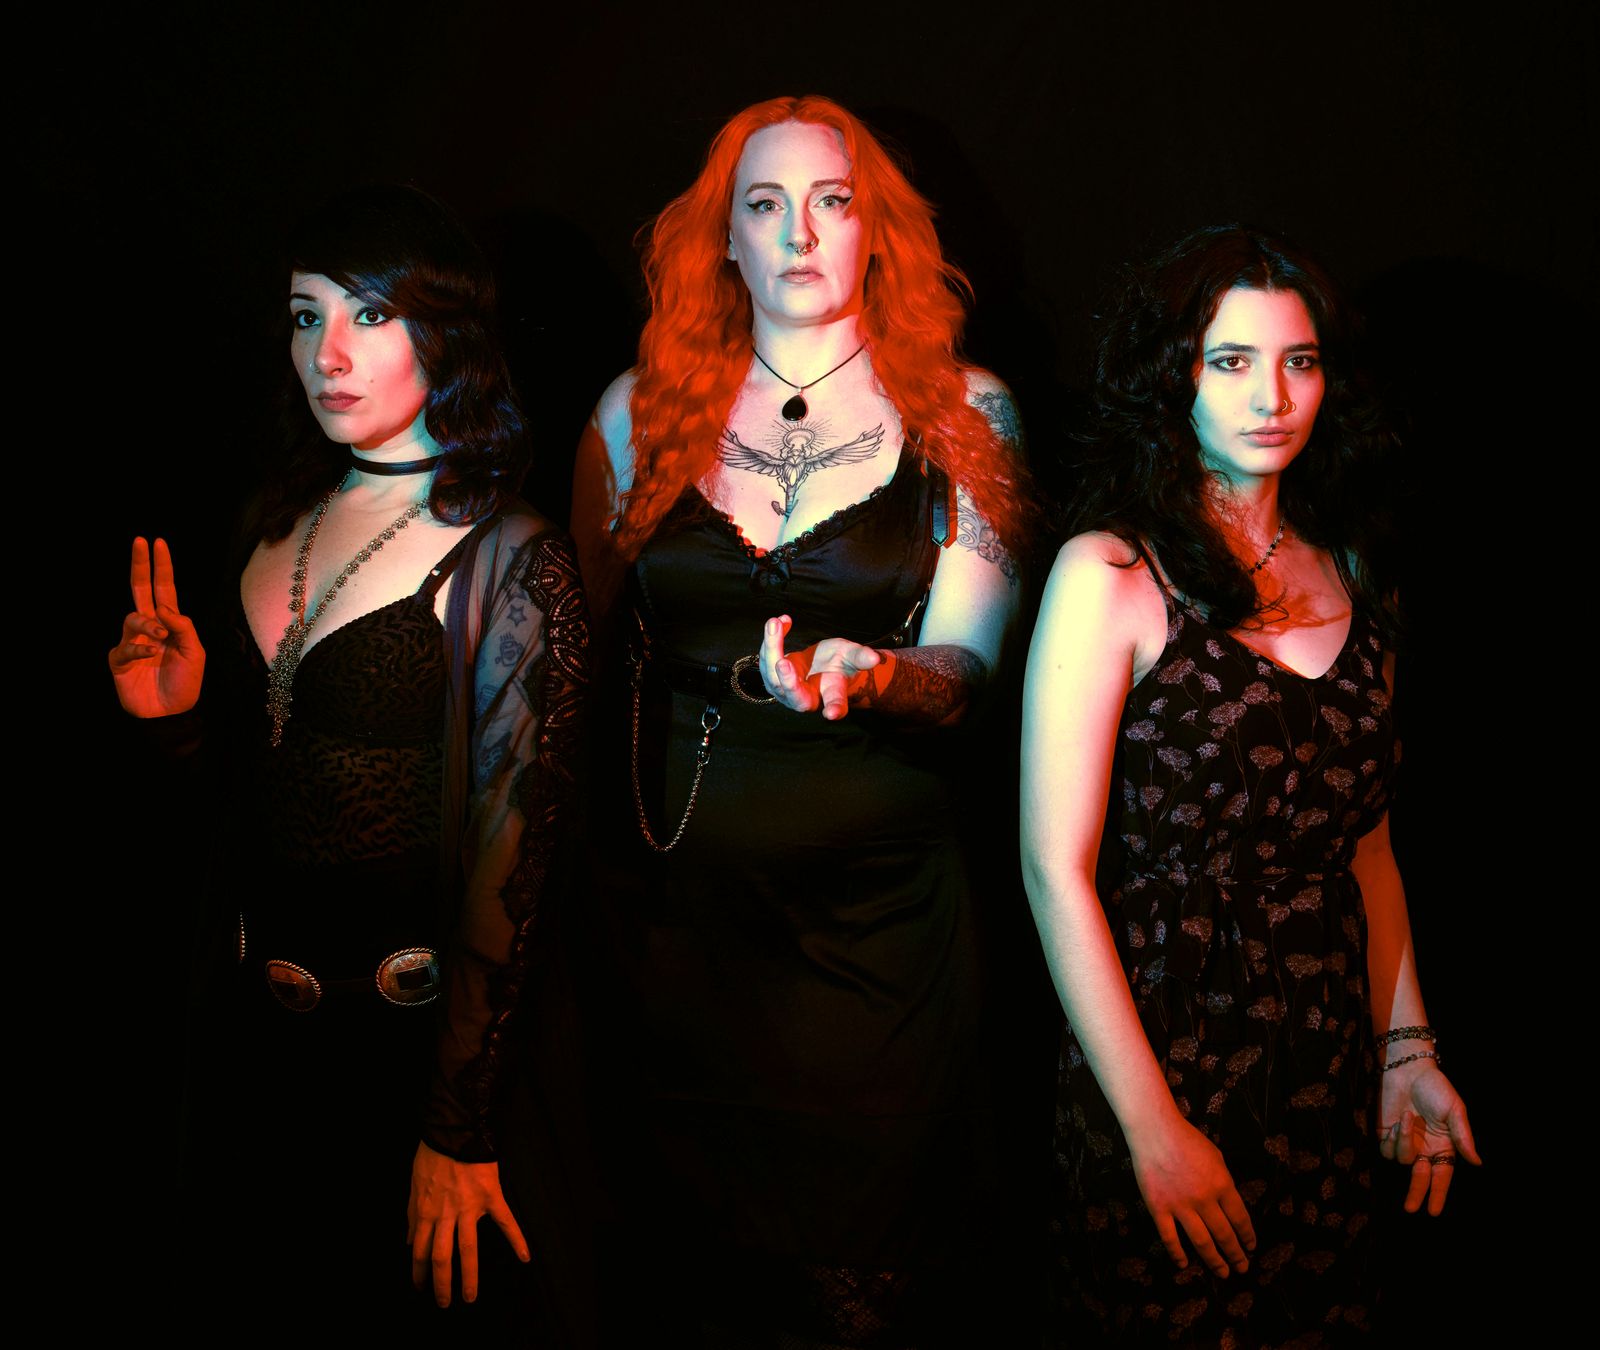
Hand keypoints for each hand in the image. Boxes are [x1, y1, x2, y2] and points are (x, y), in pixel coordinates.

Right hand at [108, 537, 204, 717]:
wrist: (172, 713)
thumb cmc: (185, 682)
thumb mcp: (195, 652)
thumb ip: (183, 627)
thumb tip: (163, 607)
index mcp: (169, 623)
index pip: (163, 589)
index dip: (161, 567)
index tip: (157, 542)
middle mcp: (149, 628)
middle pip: (140, 590)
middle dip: (140, 566)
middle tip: (139, 542)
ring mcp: (132, 642)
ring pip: (132, 617)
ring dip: (147, 623)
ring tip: (161, 636)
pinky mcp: (119, 661)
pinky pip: (125, 646)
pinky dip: (139, 648)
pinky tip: (151, 654)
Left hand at [407, 1139, 529, 1306]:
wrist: (455, 1129)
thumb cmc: (433, 1154)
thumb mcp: (415, 1184)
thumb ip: (413, 1215)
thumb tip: (410, 1241)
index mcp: (426, 1211)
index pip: (420, 1250)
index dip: (419, 1272)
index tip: (420, 1286)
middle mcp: (446, 1214)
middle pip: (442, 1257)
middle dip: (441, 1283)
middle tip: (444, 1302)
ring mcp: (469, 1207)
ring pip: (468, 1248)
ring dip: (468, 1275)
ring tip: (470, 1296)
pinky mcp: (490, 1196)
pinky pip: (505, 1221)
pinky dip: (516, 1239)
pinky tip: (524, 1257)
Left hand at [759, 614, 881, 720]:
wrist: (823, 665)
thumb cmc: (840, 663)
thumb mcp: (852, 656)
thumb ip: (860, 657)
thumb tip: (875, 658)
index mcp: (831, 696)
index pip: (835, 704)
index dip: (835, 709)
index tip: (832, 713)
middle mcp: (806, 699)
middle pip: (794, 696)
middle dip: (788, 681)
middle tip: (784, 662)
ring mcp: (786, 691)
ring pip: (772, 676)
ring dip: (772, 647)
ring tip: (776, 623)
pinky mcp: (773, 677)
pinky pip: (767, 659)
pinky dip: (772, 638)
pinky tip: (783, 621)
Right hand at [1128, 1113, 1256, 1277]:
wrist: (1154, 1130)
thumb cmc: (1187, 1139)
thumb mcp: (1216, 1156)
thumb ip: (1224, 1182)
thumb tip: (1229, 1205)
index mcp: (1222, 1185)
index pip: (1240, 1219)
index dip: (1247, 1237)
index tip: (1251, 1248)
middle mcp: (1204, 1200)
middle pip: (1224, 1235)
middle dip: (1236, 1254)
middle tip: (1242, 1268)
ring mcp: (1181, 1206)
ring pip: (1202, 1242)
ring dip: (1215, 1261)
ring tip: (1223, 1273)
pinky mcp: (1159, 1208)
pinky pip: (1169, 1237)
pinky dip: (1177, 1253)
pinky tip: (1183, 1264)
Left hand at [1378, 1060, 1479, 1215]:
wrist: (1408, 1069)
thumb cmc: (1436, 1088)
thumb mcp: (1455, 1111)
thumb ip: (1463, 1137)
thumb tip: (1477, 1163)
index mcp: (1444, 1146)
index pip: (1442, 1176)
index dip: (1438, 1194)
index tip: (1434, 1212)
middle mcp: (1425, 1148)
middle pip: (1419, 1177)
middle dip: (1416, 1194)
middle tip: (1411, 1209)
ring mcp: (1405, 1141)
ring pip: (1402, 1159)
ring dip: (1405, 1142)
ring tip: (1409, 1118)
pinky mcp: (1386, 1133)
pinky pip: (1387, 1148)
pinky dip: (1393, 1136)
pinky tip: (1399, 1120)